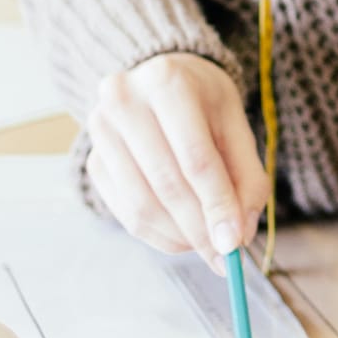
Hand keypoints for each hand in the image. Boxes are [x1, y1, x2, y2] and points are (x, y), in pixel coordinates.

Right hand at [86, 52, 268, 267]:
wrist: (159, 81)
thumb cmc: (204, 104)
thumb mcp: (236, 126)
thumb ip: (246, 179)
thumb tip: (238, 237)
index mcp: (167, 81)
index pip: (195, 158)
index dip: (217, 205)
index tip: (234, 244)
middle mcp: (124, 100)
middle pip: (166, 184)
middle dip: (199, 228)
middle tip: (224, 256)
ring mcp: (101, 131)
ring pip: (142, 205)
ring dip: (179, 236)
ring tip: (206, 243)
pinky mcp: (92, 159)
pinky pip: (125, 213)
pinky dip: (158, 234)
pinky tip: (182, 233)